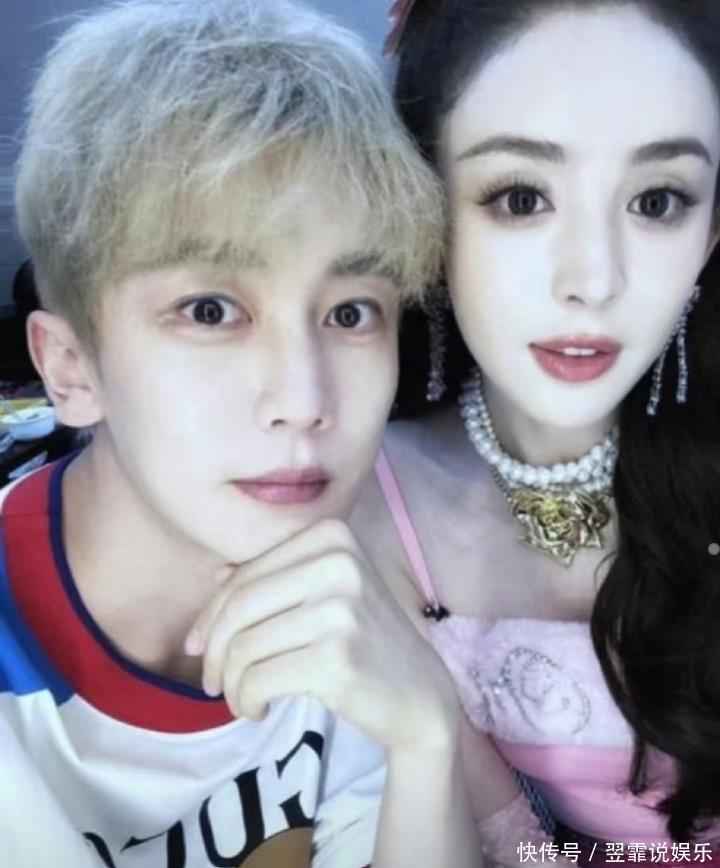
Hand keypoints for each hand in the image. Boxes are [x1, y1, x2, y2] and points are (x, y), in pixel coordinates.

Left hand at [185, 519, 457, 752]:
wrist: (420, 693)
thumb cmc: (363, 640)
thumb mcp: (324, 594)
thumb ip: (272, 579)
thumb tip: (215, 578)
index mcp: (333, 536)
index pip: (245, 575)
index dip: (210, 615)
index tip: (198, 647)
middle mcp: (339, 563)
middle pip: (238, 608)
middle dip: (213, 653)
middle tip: (212, 683)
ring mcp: (341, 610)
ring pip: (242, 648)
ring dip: (230, 685)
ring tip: (242, 699)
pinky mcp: (337, 659)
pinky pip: (257, 681)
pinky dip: (246, 702)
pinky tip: (259, 710)